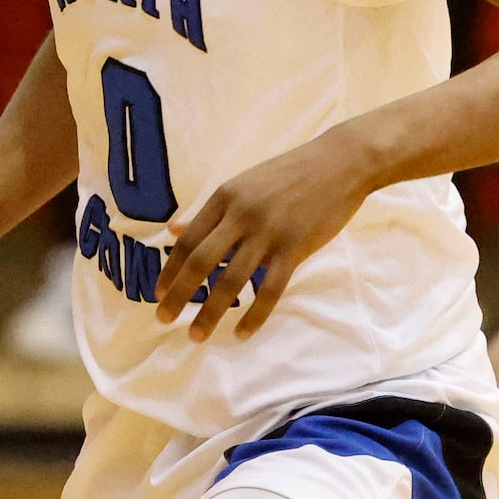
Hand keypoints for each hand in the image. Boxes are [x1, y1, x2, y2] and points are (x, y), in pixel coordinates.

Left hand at [151, 128, 375, 341]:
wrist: (340, 163)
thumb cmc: (289, 174)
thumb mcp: (243, 184)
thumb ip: (211, 211)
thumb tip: (173, 230)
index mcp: (225, 197)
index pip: (189, 240)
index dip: (170, 269)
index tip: (158, 293)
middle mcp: (241, 215)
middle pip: (201, 262)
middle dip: (179, 294)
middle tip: (164, 319)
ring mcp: (269, 233)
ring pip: (232, 281)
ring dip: (210, 313)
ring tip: (196, 336)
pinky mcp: (295, 248)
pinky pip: (270, 290)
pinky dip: (254, 316)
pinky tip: (241, 334)